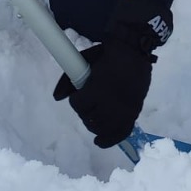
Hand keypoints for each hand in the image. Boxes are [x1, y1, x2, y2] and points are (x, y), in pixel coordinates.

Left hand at [53, 0, 172, 147]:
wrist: (134, 50)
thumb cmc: (107, 54)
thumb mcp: (85, 61)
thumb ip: (68, 79)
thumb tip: (56, 98)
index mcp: (98, 87)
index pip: (79, 105)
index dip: (77, 100)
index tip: (79, 95)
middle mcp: (112, 102)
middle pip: (90, 119)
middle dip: (86, 112)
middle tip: (89, 104)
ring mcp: (125, 109)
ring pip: (103, 128)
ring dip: (95, 123)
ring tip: (95, 115)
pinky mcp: (134, 112)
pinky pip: (121, 133)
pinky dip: (109, 139)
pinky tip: (100, 140)